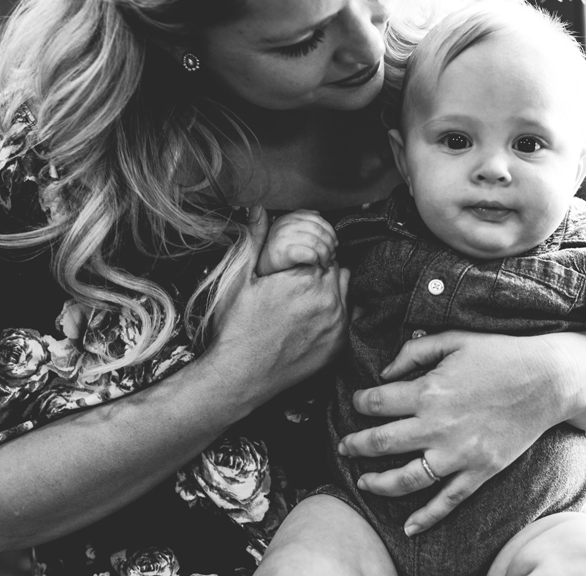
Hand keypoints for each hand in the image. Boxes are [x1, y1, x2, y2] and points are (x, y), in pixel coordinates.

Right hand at [206, 206, 349, 405]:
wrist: (240, 376)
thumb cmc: (236, 328)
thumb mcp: (240, 280)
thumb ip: (254, 240)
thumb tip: (256, 208)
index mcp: (304, 277)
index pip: (323, 249)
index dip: (309, 255)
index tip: (296, 264)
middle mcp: (327, 299)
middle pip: (336, 268)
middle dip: (320, 270)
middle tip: (296, 286)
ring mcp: (337, 324)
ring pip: (345, 291)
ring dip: (331, 292)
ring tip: (303, 304)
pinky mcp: (340, 345)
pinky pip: (348, 317)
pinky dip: (335, 316)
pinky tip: (310, 323)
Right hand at [255, 209, 337, 275]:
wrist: (262, 269)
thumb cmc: (279, 254)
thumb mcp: (289, 232)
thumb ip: (303, 222)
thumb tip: (318, 215)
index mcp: (289, 217)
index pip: (317, 219)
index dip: (330, 231)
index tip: (335, 242)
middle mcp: (285, 224)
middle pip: (319, 230)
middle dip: (330, 244)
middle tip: (332, 256)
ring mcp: (283, 237)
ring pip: (316, 242)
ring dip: (325, 254)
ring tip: (325, 262)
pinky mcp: (283, 252)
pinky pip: (308, 253)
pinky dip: (316, 259)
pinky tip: (316, 264)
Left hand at [337, 331, 571, 534]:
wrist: (548, 378)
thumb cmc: (500, 353)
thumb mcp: (454, 338)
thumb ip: (415, 351)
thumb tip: (384, 372)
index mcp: (429, 390)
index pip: (376, 403)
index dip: (359, 403)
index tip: (356, 403)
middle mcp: (438, 426)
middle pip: (381, 443)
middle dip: (355, 446)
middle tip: (343, 446)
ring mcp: (459, 453)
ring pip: (406, 478)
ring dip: (377, 483)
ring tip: (362, 482)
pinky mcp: (480, 471)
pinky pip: (448, 501)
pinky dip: (426, 517)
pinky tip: (408, 526)